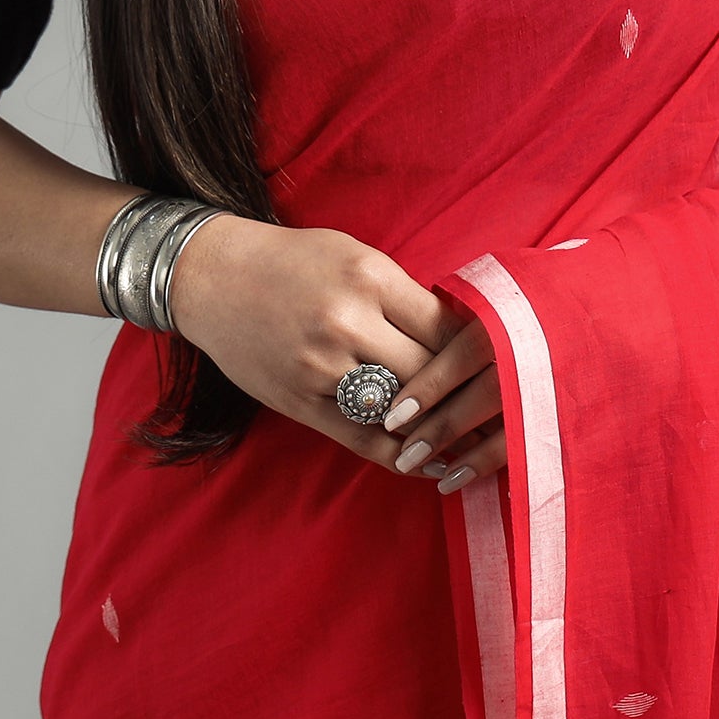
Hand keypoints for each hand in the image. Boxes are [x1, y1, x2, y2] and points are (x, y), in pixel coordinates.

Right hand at [167, 212, 493, 482]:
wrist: (214, 277)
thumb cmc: (295, 261)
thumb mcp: (355, 256)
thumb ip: (403, 295)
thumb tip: (461, 335)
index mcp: (369, 276)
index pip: (444, 325)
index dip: (477, 351)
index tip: (502, 366)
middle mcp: (347, 321)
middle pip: (429, 370)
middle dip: (466, 393)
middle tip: (503, 411)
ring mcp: (321, 366)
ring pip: (400, 410)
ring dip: (441, 430)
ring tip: (482, 447)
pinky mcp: (300, 402)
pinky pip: (362, 439)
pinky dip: (401, 456)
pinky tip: (430, 463)